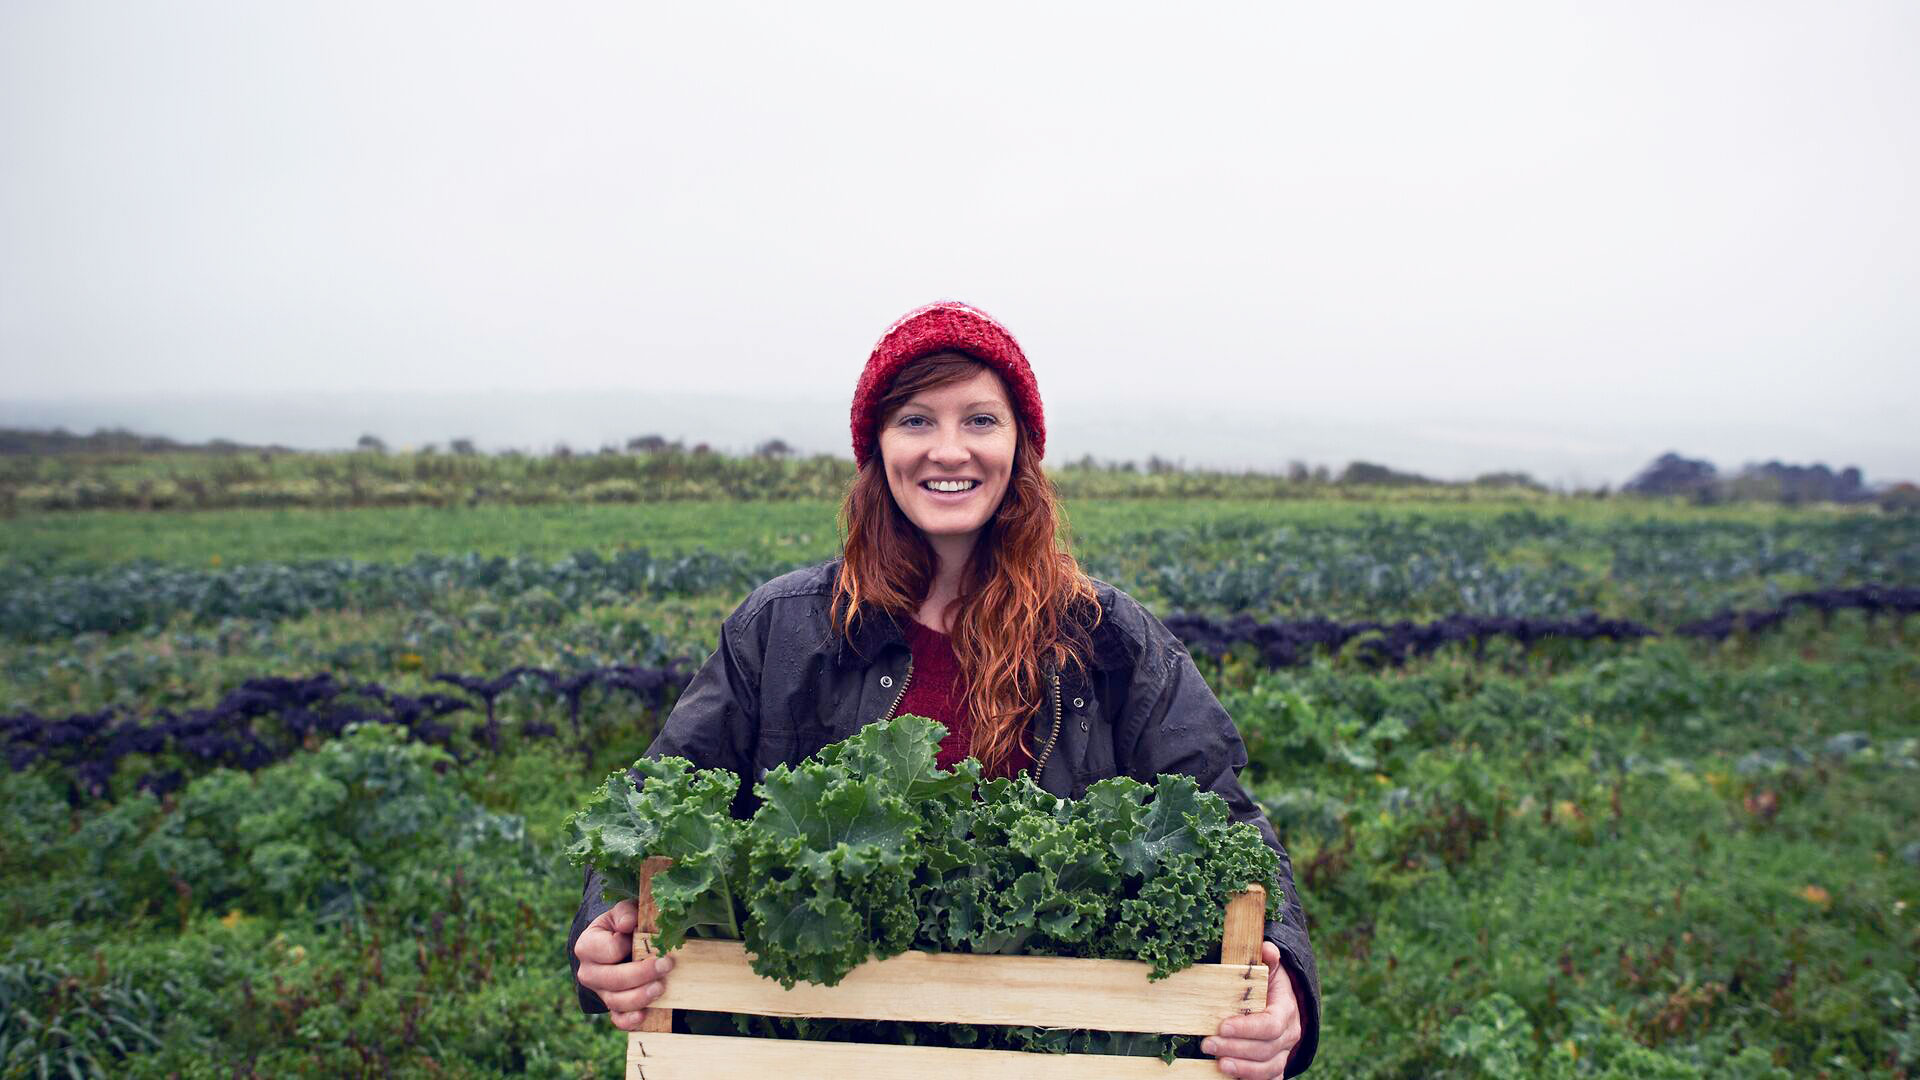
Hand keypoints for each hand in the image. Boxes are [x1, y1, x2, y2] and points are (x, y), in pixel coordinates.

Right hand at [572, 899, 675, 1031]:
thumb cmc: (621, 926)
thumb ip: (625, 913)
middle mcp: (589, 972)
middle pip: (613, 979)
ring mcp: (600, 992)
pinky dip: (631, 1020)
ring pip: (616, 1002)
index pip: (609, 950)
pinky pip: (618, 1019)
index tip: (644, 937)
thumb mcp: (621, 913)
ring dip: (640, 997)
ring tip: (661, 987)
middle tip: (666, 965)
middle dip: (642, 974)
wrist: (615, 944)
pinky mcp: (613, 1006)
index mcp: (587, 946)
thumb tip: (628, 924)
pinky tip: (645, 1014)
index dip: (628, 945)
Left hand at [1201, 941, 1300, 1077]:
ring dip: (1242, 1068)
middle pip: (1265, 1049)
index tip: (1223, 1026)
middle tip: (1207, 1043)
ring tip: (1218, 1062)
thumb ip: (1267, 959)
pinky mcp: (1275, 1068)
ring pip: (1267, 1068)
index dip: (1247, 1028)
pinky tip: (1229, 1076)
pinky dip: (1250, 1079)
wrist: (1282, 1006)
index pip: (1270, 1024)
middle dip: (1235, 1048)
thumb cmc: (1268, 986)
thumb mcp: (1268, 970)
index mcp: (1286, 1011)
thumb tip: (1266, 947)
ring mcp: (1283, 1054)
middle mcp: (1288, 1036)